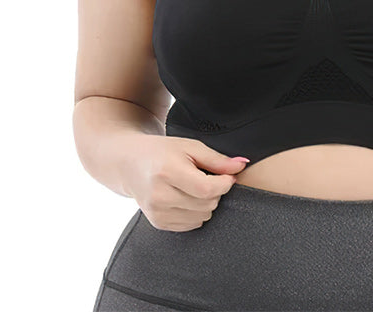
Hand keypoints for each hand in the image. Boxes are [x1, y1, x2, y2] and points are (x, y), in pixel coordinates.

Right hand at [122, 134, 249, 230]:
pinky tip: (186, 197)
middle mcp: (159, 196)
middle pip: (207, 204)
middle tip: (206, 177)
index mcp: (167, 172)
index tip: (228, 176)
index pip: (207, 189)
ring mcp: (157, 212)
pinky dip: (196, 212)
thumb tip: (242, 165)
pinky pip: (192, 224)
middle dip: (215, 191)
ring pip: (202, 216)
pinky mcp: (158, 223)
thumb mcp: (190, 147)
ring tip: (194, 186)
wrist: (130, 164)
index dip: (224, 184)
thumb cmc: (163, 152)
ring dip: (206, 203)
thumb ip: (217, 159)